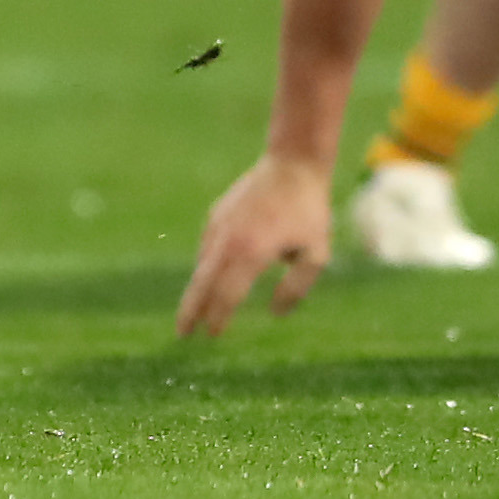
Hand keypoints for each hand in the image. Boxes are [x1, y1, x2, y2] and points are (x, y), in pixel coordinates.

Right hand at [177, 156, 335, 337]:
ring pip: (202, 264)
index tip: (212, 336)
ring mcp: (219, 224)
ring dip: (197, 289)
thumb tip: (274, 312)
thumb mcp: (316, 255)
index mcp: (251, 253)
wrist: (293, 163)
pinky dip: (205, 265)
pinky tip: (211, 276)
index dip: (218, 318)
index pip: (227, 295)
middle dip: (190, 310)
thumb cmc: (309, 211)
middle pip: (202, 283)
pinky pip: (207, 247)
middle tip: (181, 333)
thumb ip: (295, 288)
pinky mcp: (217, 213)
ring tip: (194, 311)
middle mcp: (228, 240)